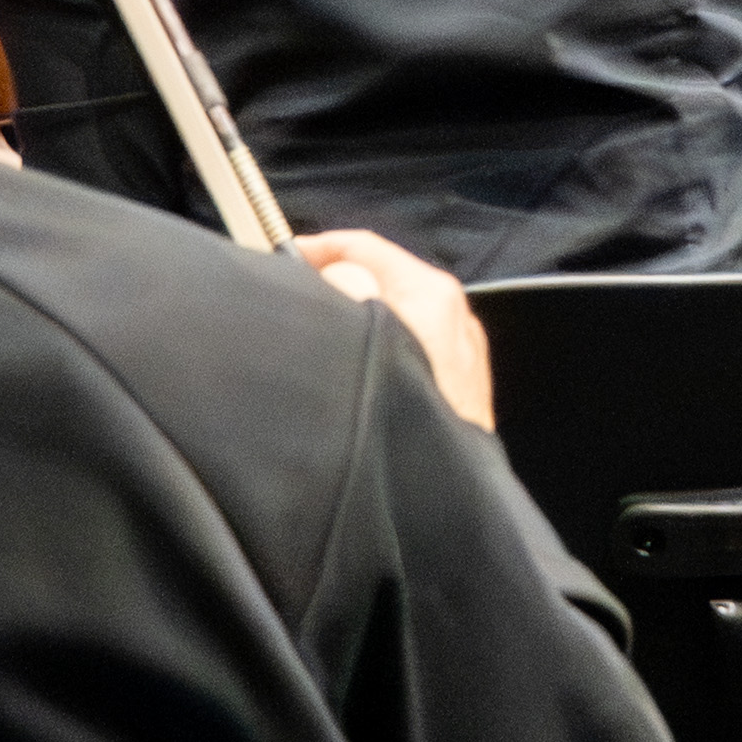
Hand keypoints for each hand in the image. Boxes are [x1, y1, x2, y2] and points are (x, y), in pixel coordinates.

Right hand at [290, 223, 496, 429]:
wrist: (445, 495)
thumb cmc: (409, 420)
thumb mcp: (360, 337)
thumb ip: (340, 290)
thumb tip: (334, 276)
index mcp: (432, 293)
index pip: (362, 247)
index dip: (316, 249)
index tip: (281, 261)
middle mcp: (454, 317)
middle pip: (378, 281)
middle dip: (335, 289)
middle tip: (295, 308)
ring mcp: (460, 354)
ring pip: (392, 320)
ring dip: (354, 326)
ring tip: (320, 346)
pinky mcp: (457, 389)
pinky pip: (407, 353)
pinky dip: (377, 355)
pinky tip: (353, 382)